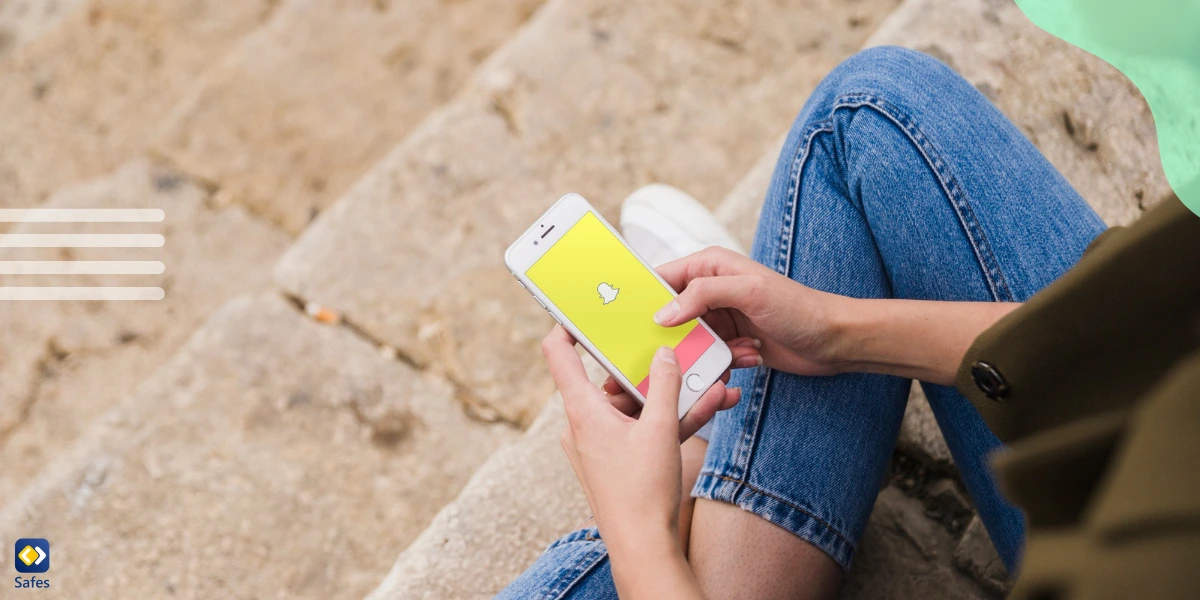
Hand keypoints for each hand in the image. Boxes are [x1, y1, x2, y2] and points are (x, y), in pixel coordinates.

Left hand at [542, 326, 735, 547]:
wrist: (644, 546)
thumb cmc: (642, 492)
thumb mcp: (661, 429)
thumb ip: (665, 385)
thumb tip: (664, 354)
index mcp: (582, 410)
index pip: (559, 353)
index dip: (568, 324)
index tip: (586, 305)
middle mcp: (585, 424)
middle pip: (612, 378)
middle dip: (651, 364)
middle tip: (675, 342)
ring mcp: (602, 442)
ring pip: (637, 404)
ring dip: (673, 393)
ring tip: (712, 379)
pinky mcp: (619, 458)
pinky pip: (644, 427)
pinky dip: (672, 417)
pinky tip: (710, 404)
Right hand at [654, 247, 848, 376]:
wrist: (835, 341)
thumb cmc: (799, 307)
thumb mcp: (750, 292)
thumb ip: (703, 295)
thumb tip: (663, 313)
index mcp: (710, 266)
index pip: (663, 279)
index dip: (643, 299)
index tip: (626, 323)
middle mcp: (711, 291)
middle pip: (670, 317)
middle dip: (671, 338)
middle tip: (670, 354)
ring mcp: (720, 319)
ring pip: (689, 343)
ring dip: (704, 355)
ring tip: (733, 351)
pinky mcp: (730, 344)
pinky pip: (709, 359)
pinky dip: (724, 364)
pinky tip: (751, 356)